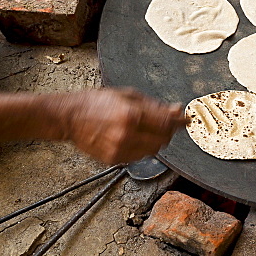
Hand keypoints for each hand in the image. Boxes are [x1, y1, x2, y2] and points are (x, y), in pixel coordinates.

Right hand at [60, 89, 185, 163]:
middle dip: (168, 131)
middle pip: (163, 140)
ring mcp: (119, 150)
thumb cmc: (96, 102)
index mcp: (130, 115)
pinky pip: (139, 157)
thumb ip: (154, 105)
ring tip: (145, 128)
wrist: (69, 117)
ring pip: (153, 150)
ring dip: (156, 140)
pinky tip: (134, 137)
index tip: (186, 120)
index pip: (166, 123)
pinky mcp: (114, 159)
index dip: (179, 122)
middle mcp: (126, 135)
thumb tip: (176, 111)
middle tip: (166, 123)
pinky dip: (142, 148)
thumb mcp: (127, 96)